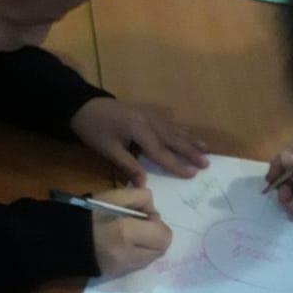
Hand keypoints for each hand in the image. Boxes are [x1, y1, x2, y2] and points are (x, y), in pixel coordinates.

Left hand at [71, 98, 207, 184]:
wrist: (85, 106)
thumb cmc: (95, 130)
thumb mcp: (108, 150)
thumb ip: (128, 166)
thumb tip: (144, 186)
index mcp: (139, 130)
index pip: (161, 151)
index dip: (177, 164)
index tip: (192, 174)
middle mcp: (149, 120)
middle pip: (174, 138)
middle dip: (191, 151)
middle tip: (207, 163)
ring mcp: (150, 114)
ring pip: (174, 129)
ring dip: (190, 140)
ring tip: (206, 149)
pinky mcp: (148, 111)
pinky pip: (169, 121)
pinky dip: (182, 129)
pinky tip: (190, 134)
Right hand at [92, 187, 172, 275]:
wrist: (61, 241)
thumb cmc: (86, 215)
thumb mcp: (112, 196)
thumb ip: (139, 197)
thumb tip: (152, 209)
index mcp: (125, 232)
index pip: (163, 234)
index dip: (157, 222)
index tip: (142, 215)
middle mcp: (128, 255)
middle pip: (162, 248)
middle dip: (156, 234)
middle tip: (139, 224)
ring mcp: (124, 268)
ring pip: (153, 258)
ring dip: (149, 245)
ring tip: (130, 234)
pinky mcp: (118, 275)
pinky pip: (140, 264)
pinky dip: (139, 253)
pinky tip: (123, 244)